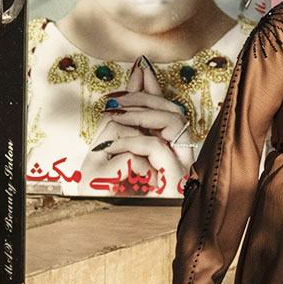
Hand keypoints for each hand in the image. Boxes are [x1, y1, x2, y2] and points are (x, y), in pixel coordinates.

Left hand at [81, 61, 188, 193]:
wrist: (100, 215)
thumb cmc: (108, 178)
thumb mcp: (116, 134)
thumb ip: (132, 105)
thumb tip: (142, 68)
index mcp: (171, 145)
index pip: (170, 107)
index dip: (152, 88)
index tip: (132, 76)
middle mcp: (182, 156)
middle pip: (176, 111)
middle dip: (143, 98)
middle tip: (112, 102)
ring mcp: (181, 170)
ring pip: (174, 123)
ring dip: (139, 115)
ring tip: (112, 118)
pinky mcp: (172, 183)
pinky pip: (158, 148)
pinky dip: (132, 141)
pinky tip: (112, 146)